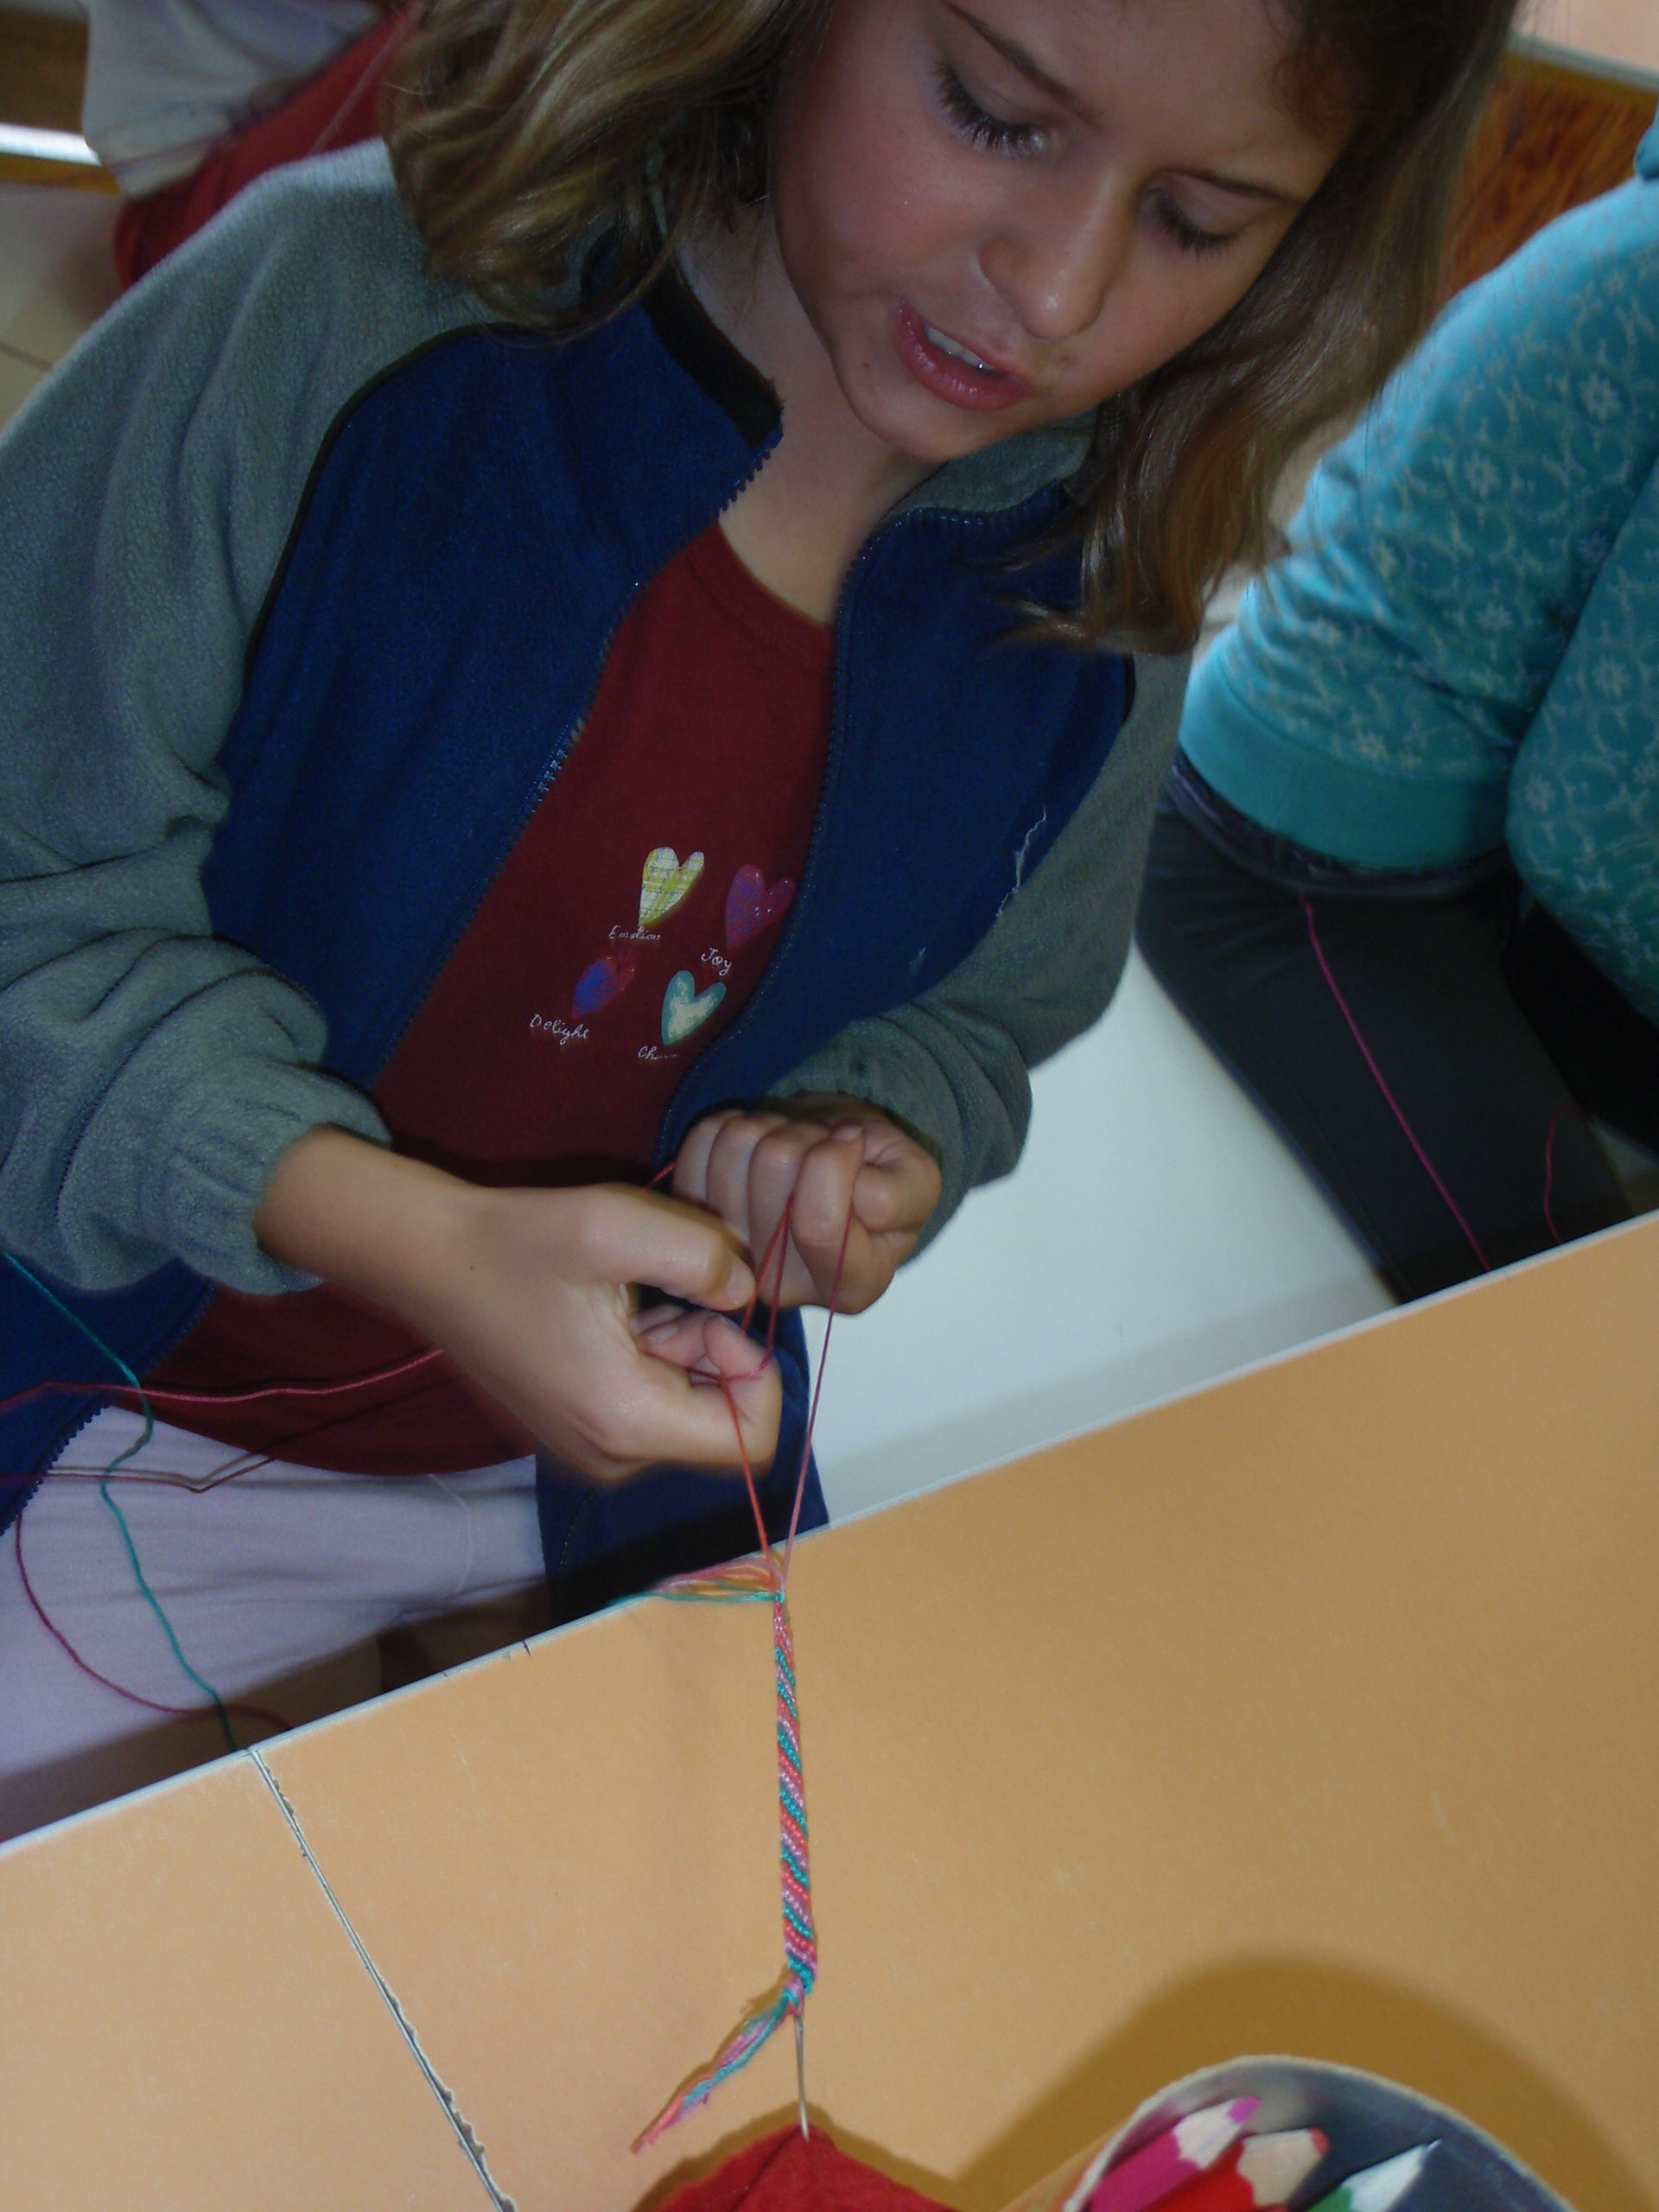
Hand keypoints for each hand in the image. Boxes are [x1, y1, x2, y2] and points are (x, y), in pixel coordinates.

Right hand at [255, 1130, 780, 1481]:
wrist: (429, 1259)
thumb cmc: (516, 1243)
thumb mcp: (619, 1225)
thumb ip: (705, 1256)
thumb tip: (745, 1292)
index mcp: (627, 1423)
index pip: (752, 1441)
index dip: (756, 1372)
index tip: (711, 1313)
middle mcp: (613, 1459)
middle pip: (720, 1423)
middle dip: (714, 1351)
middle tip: (666, 1296)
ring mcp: (593, 1450)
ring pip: (689, 1409)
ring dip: (684, 1347)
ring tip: (633, 1297)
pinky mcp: (579, 1430)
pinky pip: (652, 1404)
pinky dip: (656, 1355)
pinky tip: (613, 1310)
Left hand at [672, 1096, 941, 1312]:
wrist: (840, 1170)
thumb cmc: (882, 1179)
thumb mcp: (916, 1183)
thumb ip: (891, 1190)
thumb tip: (839, 1155)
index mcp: (852, 1287)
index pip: (819, 1224)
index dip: (837, 1160)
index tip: (854, 1141)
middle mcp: (782, 1286)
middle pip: (774, 1167)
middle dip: (806, 1135)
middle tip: (823, 1145)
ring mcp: (731, 1252)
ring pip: (736, 1145)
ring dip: (773, 1126)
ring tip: (798, 1145)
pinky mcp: (696, 1216)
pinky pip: (701, 1140)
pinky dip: (735, 1123)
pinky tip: (762, 1145)